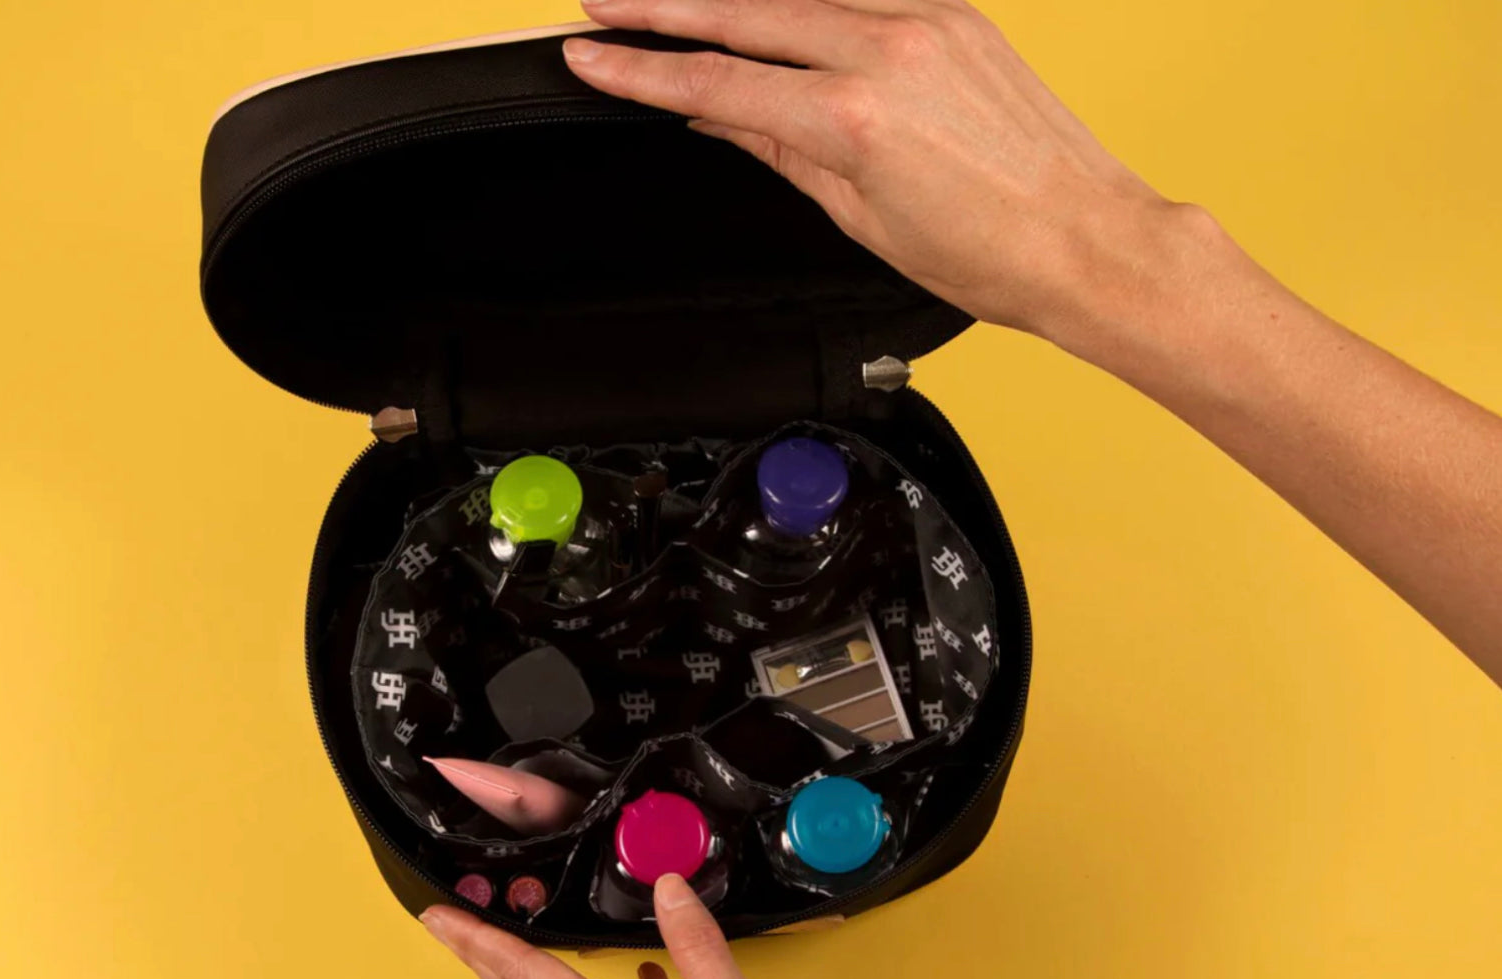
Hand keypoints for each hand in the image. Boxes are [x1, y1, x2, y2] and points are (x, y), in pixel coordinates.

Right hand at [563, 0, 1186, 339]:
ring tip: (676, 8)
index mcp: (854, 118)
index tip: (593, 58)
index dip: (644, 71)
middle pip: (747, 15)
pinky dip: (805, 5)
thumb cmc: (990, 251)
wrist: (1086, 239)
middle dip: (665, 9)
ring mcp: (928, 22)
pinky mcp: (956, 15)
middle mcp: (890, 51)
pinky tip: (770, 14)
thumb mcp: (859, 215)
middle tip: (605, 6)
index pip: (719, 84)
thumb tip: (720, 118)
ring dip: (732, 2)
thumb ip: (779, 150)